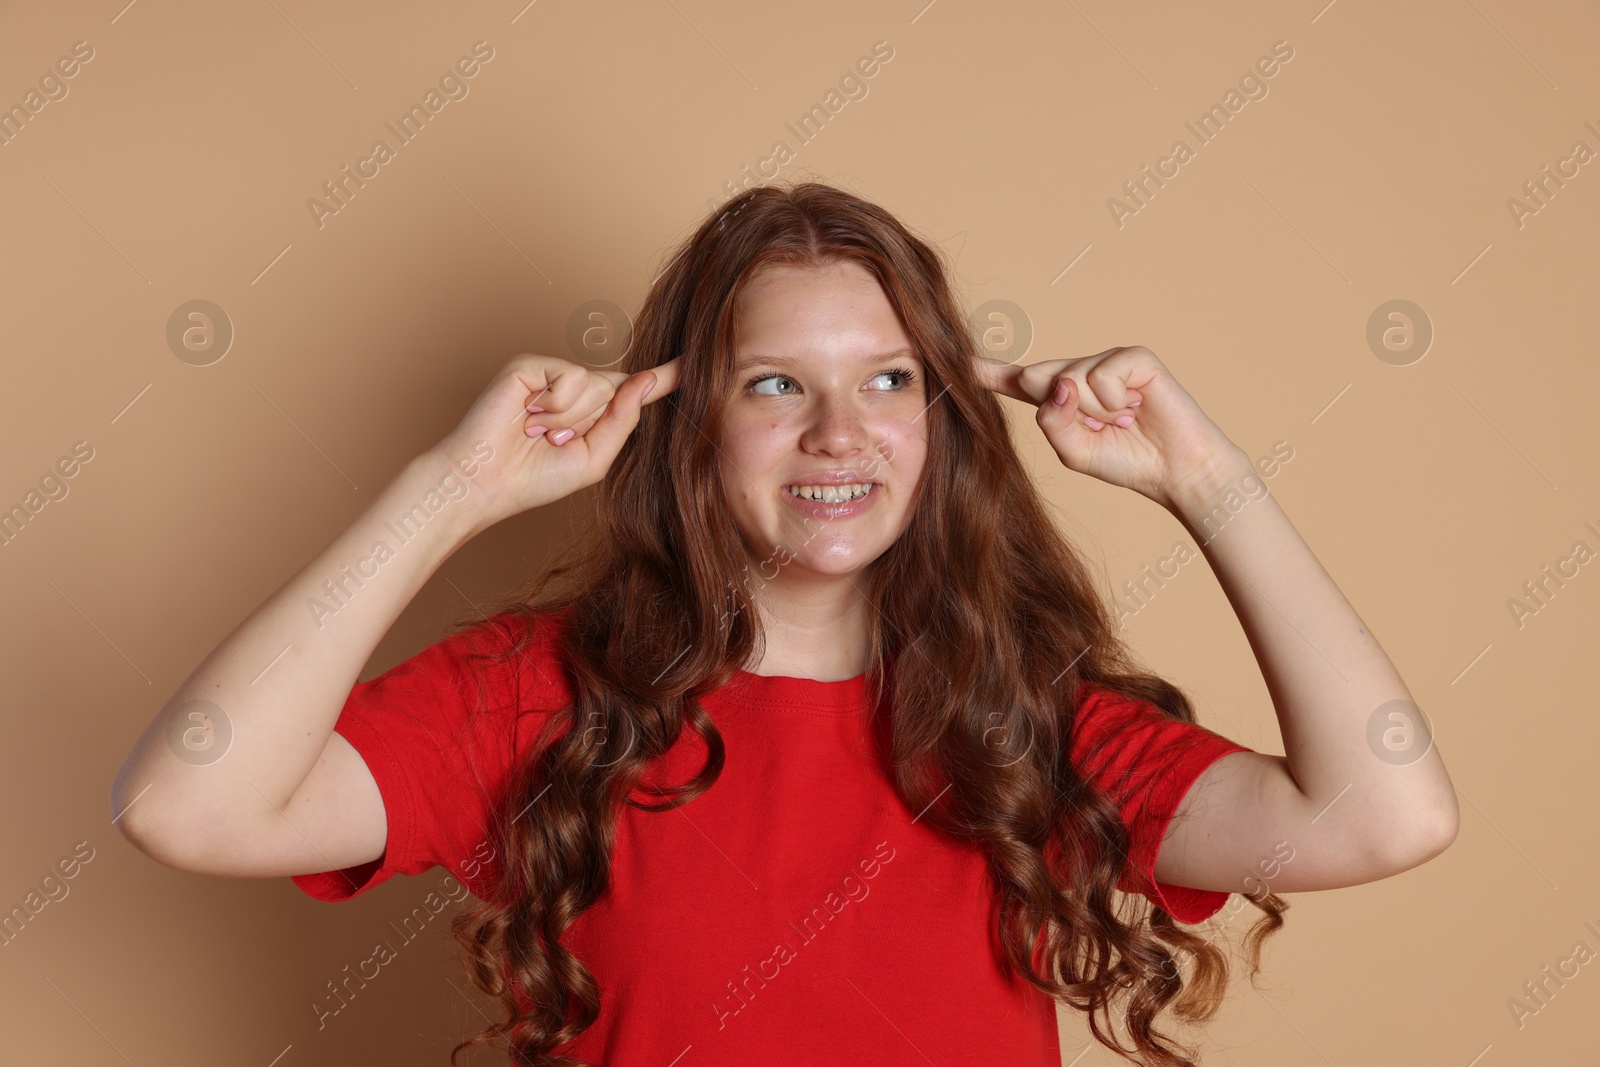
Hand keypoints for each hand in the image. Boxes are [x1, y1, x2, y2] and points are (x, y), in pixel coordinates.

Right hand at [430, 352, 680, 533]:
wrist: (487, 482)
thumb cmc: (535, 478)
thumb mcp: (595, 458)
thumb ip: (624, 420)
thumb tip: (646, 379)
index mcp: (592, 412)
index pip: (633, 390)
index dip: (665, 377)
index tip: (695, 363)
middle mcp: (574, 388)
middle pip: (615, 390)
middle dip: (591, 423)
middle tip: (553, 442)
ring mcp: (552, 374)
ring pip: (594, 383)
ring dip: (571, 418)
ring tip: (538, 433)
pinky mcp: (532, 365)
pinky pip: (570, 376)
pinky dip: (556, 404)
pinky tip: (528, 416)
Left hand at [974, 345, 1239, 510]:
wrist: (1175, 471)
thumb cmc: (1126, 461)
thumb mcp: (1074, 451)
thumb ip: (1052, 422)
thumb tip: (1058, 382)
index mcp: (1058, 398)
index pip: (1017, 381)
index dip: (990, 372)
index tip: (960, 363)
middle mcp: (1078, 374)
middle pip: (1037, 377)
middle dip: (1061, 407)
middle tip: (1101, 426)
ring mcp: (1105, 361)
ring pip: (1069, 378)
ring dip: (1095, 411)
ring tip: (1123, 420)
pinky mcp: (1133, 357)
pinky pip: (1101, 375)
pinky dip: (1114, 400)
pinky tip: (1135, 408)